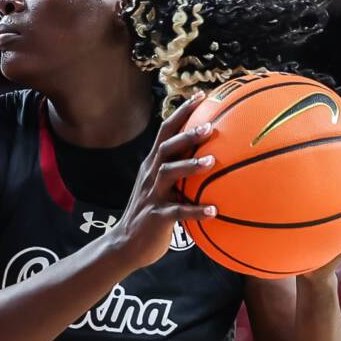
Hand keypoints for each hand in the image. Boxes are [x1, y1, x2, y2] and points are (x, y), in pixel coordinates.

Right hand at [105, 101, 217, 273]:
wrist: (126, 244)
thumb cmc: (152, 214)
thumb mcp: (163, 188)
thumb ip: (180, 173)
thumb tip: (212, 158)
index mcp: (153, 165)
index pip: (166, 131)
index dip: (183, 112)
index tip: (203, 96)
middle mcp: (151, 175)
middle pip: (166, 147)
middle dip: (187, 135)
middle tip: (210, 126)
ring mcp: (152, 195)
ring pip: (168, 174)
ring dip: (190, 166)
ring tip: (211, 162)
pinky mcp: (156, 217)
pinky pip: (177, 212)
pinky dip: (195, 211)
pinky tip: (213, 211)